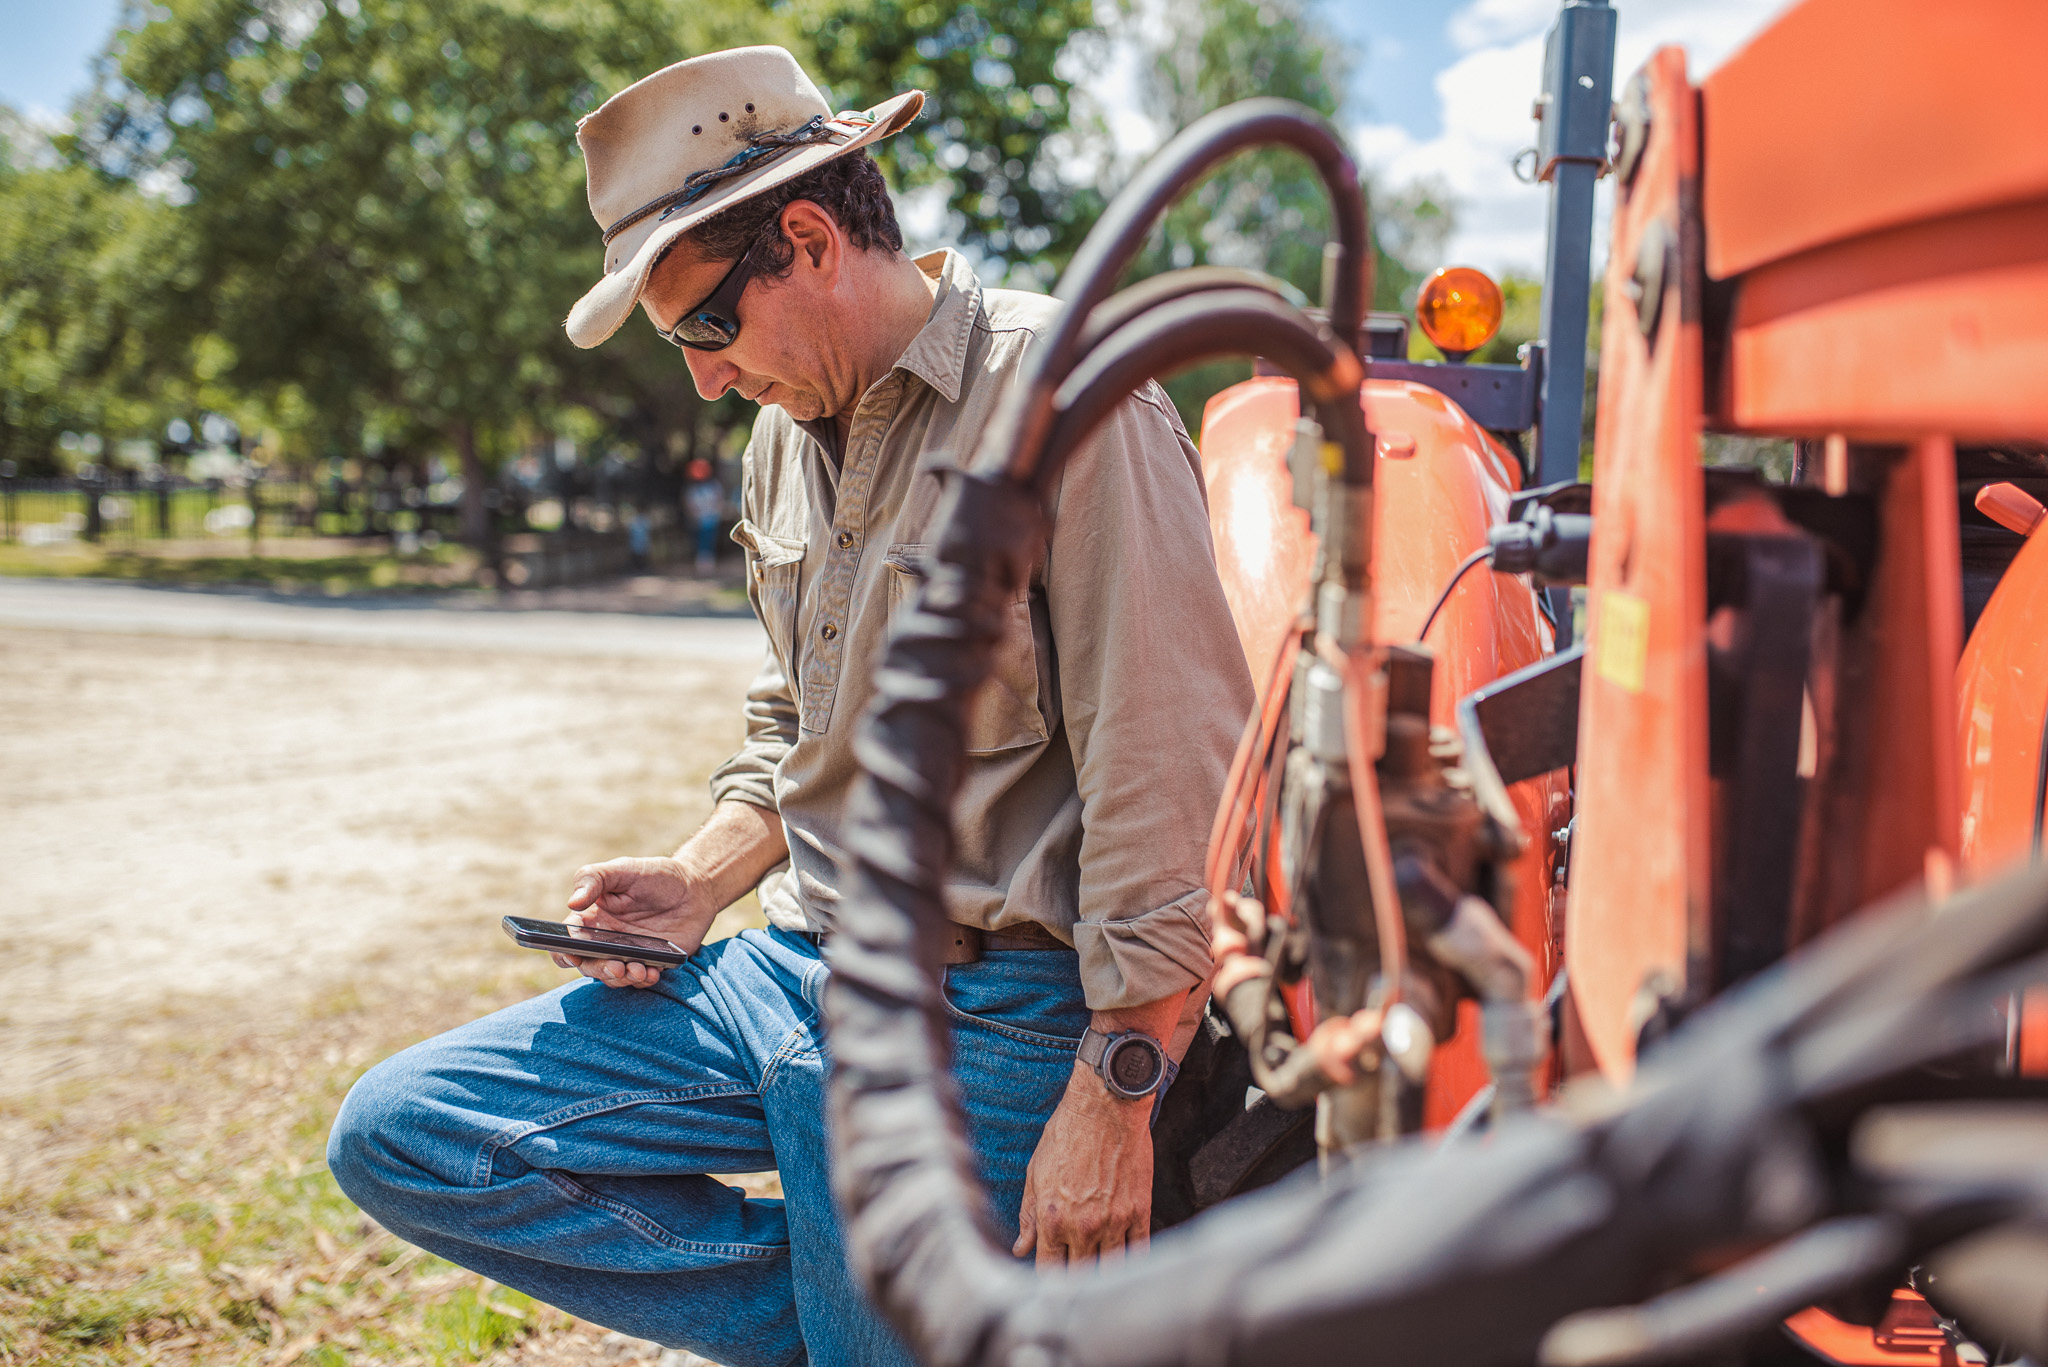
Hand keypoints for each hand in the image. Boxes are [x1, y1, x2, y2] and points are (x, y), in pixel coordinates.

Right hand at [558, 856, 714, 988]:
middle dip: (599, 970)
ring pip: (614, 977)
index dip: (562, 950)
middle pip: (589, 965)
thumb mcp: (623, 869)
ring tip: (639, 969)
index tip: (573, 954)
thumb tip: (572, 903)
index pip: (567, 940)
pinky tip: (653, 972)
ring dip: (623, 978)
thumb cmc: (654, 875)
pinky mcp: (651, 963)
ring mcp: (628, 954)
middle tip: (617, 966)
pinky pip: (641, 979)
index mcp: (591, 919)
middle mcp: (605, 940)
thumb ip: (593, 879)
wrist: (695, 887)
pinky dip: (644, 980)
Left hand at [1013, 1064, 1153, 1265]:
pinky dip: (1131, 1260)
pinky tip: (1125, 1260)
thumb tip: (1021, 1248)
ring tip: (1100, 1273)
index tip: (1052, 1280)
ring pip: (1110, 1269)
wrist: (1105, 1107)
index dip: (1049, 1279)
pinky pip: (1138, 1250)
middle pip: (1080, 1275)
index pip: (1049, 1270)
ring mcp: (1114, 1222)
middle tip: (1075, 1277)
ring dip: (1104, 1274)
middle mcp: (1083, 1227)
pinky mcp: (1139, 1211)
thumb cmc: (1066, 1134)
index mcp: (1052, 1219)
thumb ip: (1029, 1215)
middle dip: (1076, 1281)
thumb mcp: (1035, 1172)